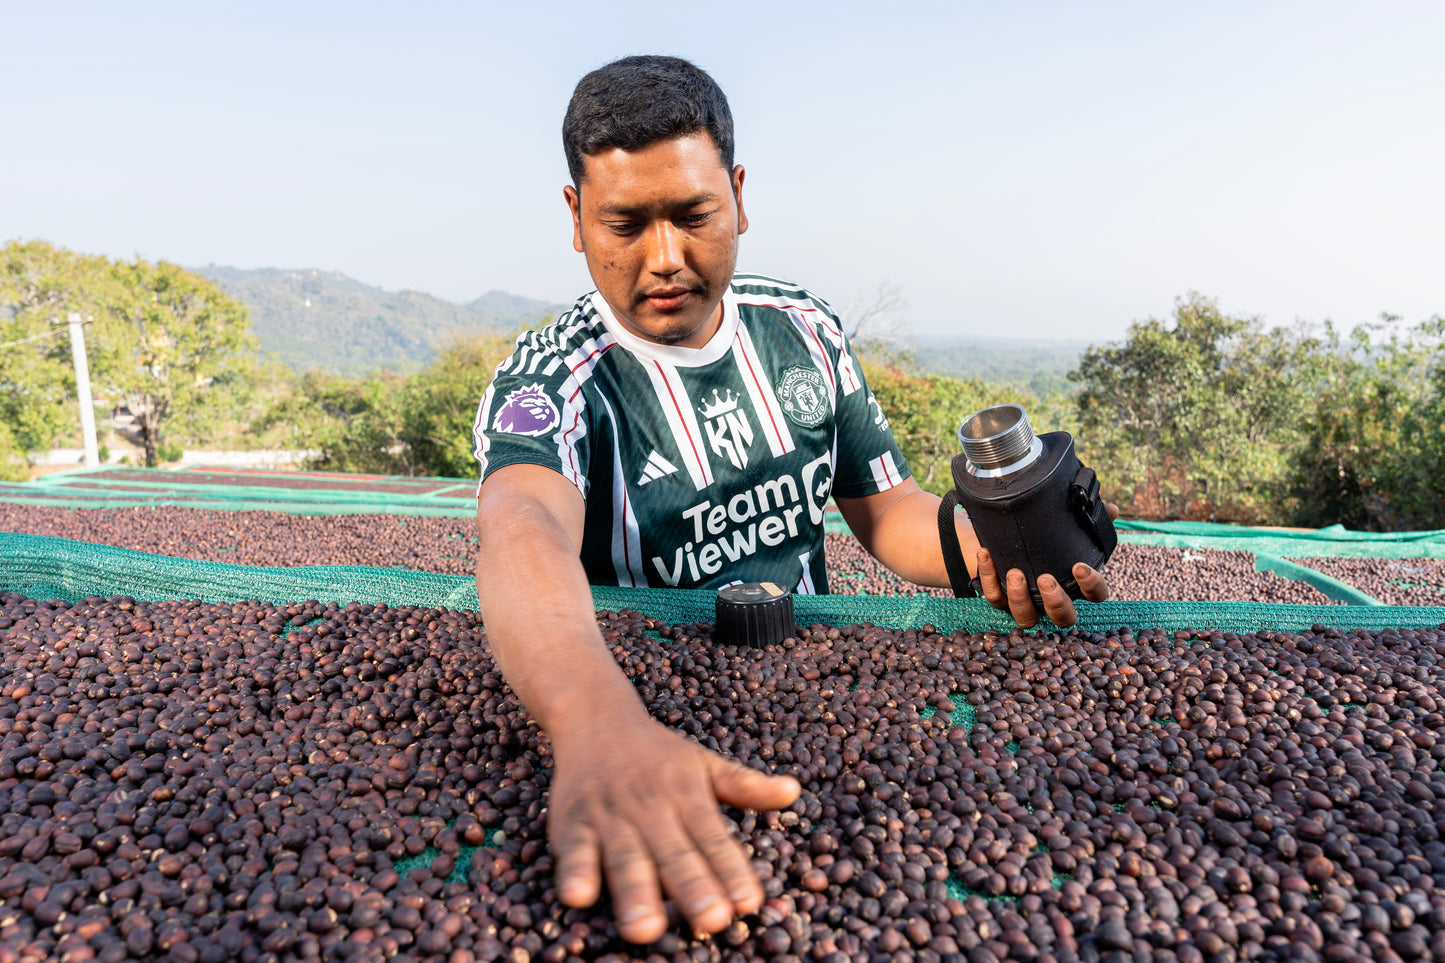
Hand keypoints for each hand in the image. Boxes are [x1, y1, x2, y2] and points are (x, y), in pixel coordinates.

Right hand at [548, 712, 800, 943]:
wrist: (596, 716)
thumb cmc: (657, 753)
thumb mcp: (704, 763)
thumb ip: (745, 785)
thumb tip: (794, 791)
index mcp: (686, 795)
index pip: (713, 838)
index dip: (731, 870)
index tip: (749, 903)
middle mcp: (650, 807)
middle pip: (673, 853)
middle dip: (692, 888)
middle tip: (711, 921)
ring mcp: (609, 815)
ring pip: (624, 858)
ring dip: (635, 893)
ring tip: (646, 930)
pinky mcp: (571, 822)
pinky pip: (573, 851)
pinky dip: (575, 872)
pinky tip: (578, 898)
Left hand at [976, 503, 1118, 627]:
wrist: (1003, 538)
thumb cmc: (1044, 538)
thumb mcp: (1066, 528)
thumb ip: (1089, 520)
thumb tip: (1112, 509)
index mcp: (1074, 585)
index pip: (1095, 595)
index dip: (1092, 586)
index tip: (1080, 566)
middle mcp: (1050, 601)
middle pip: (1063, 618)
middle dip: (1056, 602)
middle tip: (1046, 579)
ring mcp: (1025, 604)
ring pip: (1026, 617)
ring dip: (1020, 598)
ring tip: (1015, 573)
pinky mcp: (999, 598)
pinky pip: (993, 596)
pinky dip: (988, 577)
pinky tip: (986, 555)